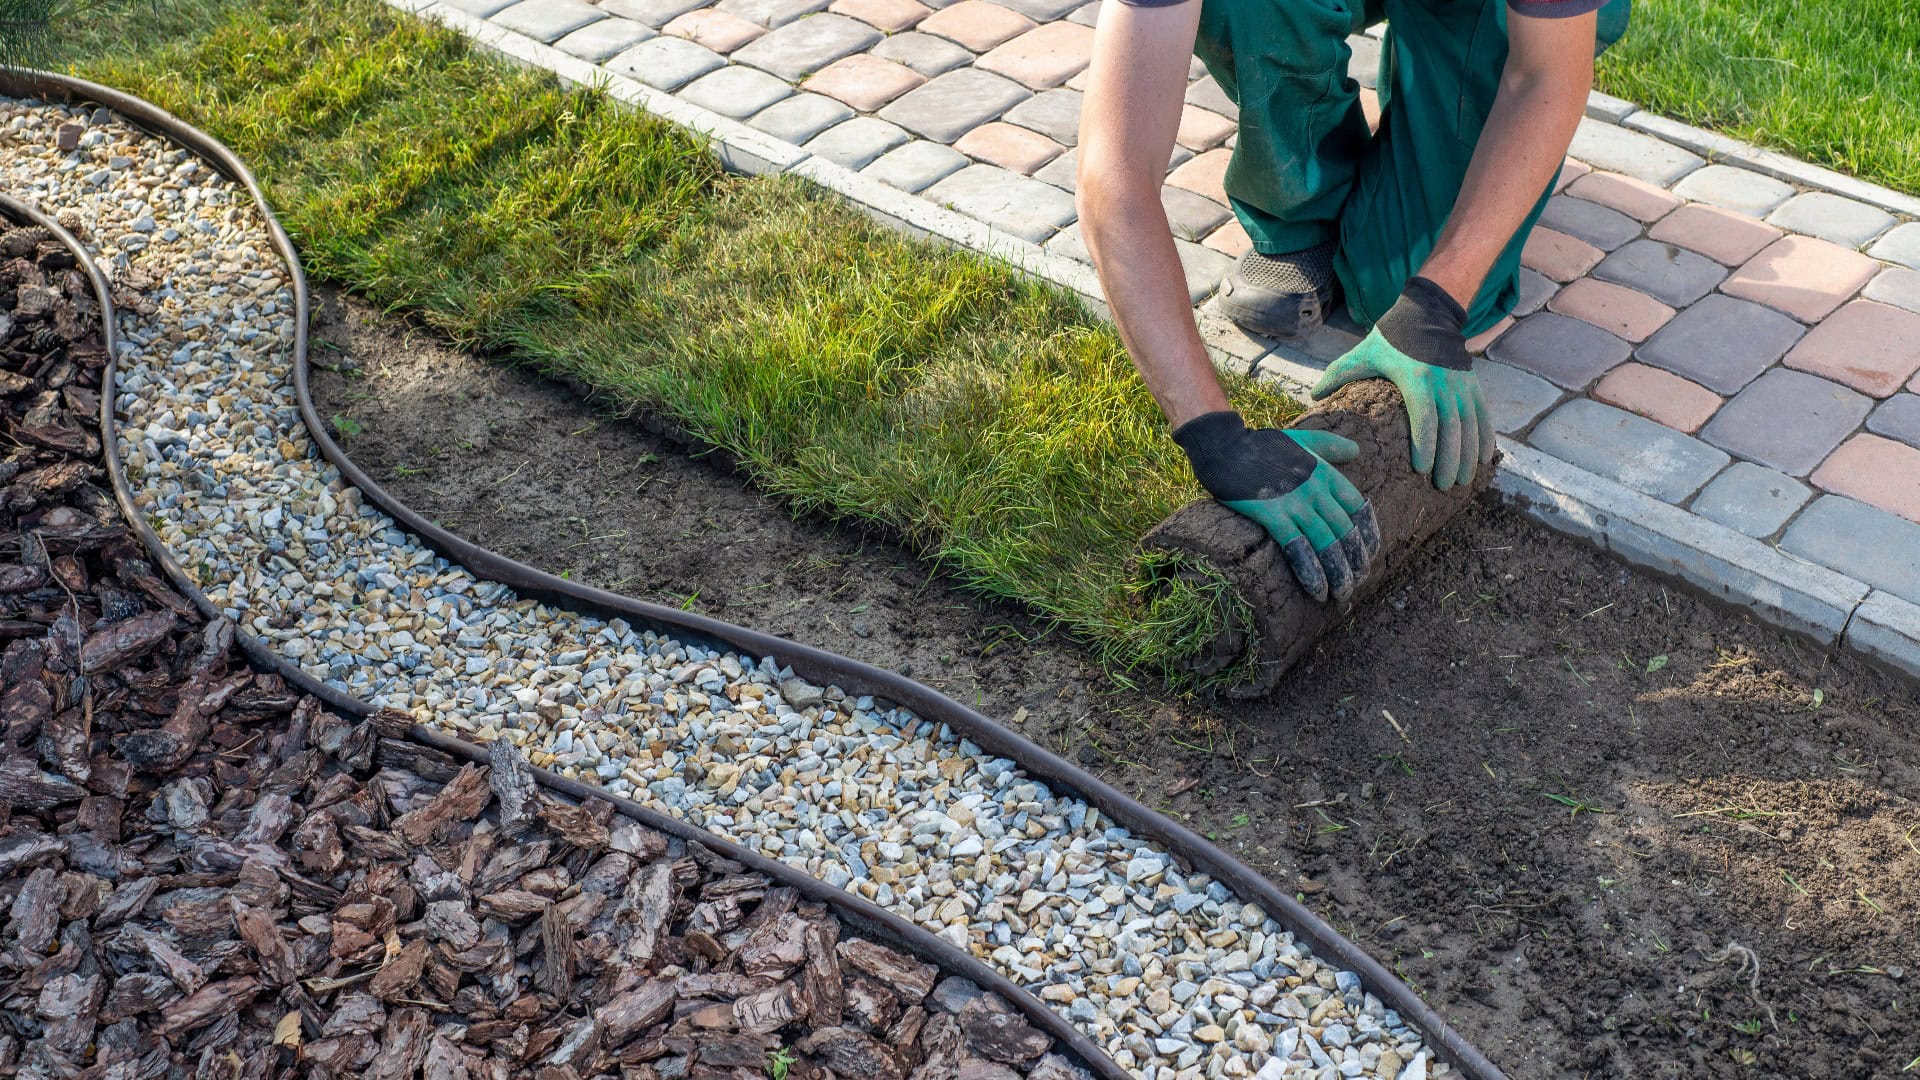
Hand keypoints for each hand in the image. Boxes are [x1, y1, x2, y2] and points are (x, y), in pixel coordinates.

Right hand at [1173, 411, 1381, 602]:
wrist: (1227, 447)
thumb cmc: (1262, 444)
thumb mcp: (1303, 439)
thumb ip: (1330, 446)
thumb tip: (1356, 450)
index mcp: (1326, 473)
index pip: (1358, 508)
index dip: (1367, 534)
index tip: (1369, 555)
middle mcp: (1316, 490)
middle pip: (1345, 531)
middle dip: (1355, 561)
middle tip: (1357, 582)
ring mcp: (1295, 503)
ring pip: (1326, 544)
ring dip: (1338, 574)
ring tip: (1342, 594)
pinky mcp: (1273, 515)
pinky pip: (1298, 548)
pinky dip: (1310, 572)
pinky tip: (1317, 591)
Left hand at [1310, 276, 1495, 490]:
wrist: (1428, 314)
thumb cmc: (1390, 339)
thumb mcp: (1363, 353)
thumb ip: (1338, 374)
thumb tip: (1313, 396)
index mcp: (1417, 378)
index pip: (1424, 417)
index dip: (1426, 445)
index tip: (1422, 470)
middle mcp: (1444, 383)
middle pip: (1452, 428)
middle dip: (1449, 459)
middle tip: (1442, 486)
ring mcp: (1462, 385)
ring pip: (1470, 425)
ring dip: (1468, 455)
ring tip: (1462, 481)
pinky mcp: (1473, 385)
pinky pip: (1483, 415)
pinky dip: (1485, 438)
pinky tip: (1483, 459)